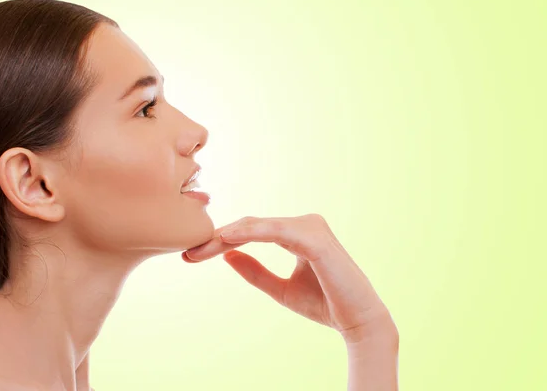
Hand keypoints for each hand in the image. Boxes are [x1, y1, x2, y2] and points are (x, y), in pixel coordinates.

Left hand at [183, 214, 396, 343]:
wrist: (356, 320)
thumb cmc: (324, 303)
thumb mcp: (280, 289)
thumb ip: (256, 272)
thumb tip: (227, 255)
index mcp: (297, 233)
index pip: (252, 231)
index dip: (222, 241)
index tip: (194, 254)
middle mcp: (304, 224)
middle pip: (251, 225)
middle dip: (218, 238)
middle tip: (190, 252)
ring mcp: (311, 228)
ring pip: (260, 226)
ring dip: (229, 235)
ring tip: (203, 247)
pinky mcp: (316, 239)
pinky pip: (277, 231)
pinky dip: (252, 233)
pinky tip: (229, 239)